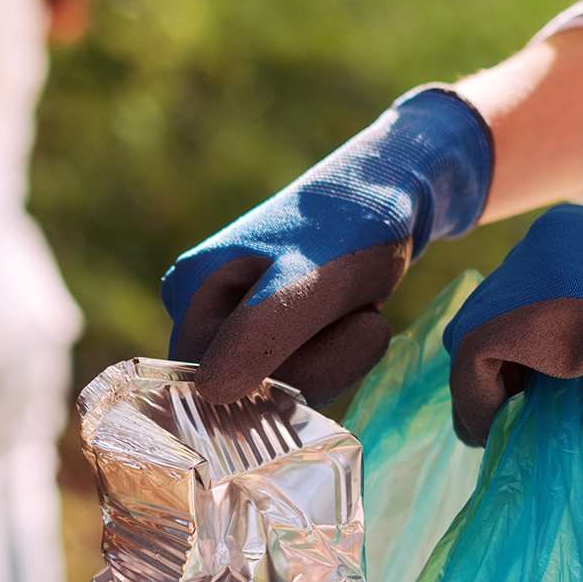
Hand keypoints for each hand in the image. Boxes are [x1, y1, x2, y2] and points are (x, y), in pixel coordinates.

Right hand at [161, 87, 493, 403]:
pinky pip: (299, 372)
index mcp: (189, 288)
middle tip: (357, 314)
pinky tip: (352, 317)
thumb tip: (209, 392)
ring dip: (332, 359)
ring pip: (279, 385)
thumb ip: (263, 333)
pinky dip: (336, 355)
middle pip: (246, 388)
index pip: (214, 383)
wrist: (393, 189)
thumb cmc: (354, 224)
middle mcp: (197, 306)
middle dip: (314, 364)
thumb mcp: (313, 281)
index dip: (278, 382)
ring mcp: (230, 317)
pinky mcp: (265, 326)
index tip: (329, 330)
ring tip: (357, 309)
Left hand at [444, 199, 582, 443]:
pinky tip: (490, 428)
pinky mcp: (523, 314)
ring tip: (490, 425)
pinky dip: (476, 399)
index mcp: (566, 234)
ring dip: (480, 385)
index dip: (510, 343)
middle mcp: (539, 242)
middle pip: (485, 308)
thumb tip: (545, 369)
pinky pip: (473, 360)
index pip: (513, 289)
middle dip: (490, 363)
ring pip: (471, 333)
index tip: (521, 386)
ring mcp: (528, 272)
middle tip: (504, 408)